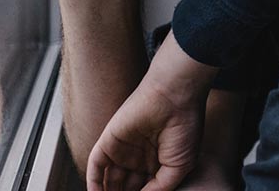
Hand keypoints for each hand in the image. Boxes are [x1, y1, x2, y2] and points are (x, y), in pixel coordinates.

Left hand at [86, 31, 217, 190]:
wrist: (174, 97)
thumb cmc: (184, 127)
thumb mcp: (179, 166)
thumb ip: (161, 188)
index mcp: (158, 162)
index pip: (145, 188)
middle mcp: (140, 157)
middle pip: (126, 188)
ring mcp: (123, 150)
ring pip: (109, 181)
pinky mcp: (109, 142)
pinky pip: (96, 168)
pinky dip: (94, 184)